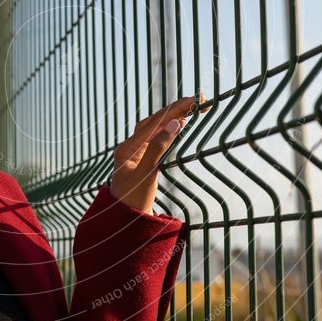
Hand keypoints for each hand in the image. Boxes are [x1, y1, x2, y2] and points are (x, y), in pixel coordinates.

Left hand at [109, 94, 209, 214]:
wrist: (122, 221)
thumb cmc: (132, 200)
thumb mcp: (145, 175)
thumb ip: (157, 149)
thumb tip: (174, 123)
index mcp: (128, 147)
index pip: (155, 122)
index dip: (176, 110)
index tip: (196, 101)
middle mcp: (129, 146)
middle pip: (155, 120)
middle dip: (176, 108)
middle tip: (199, 99)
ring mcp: (134, 152)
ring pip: (155, 126)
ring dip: (173, 115)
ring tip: (192, 106)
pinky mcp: (140, 159)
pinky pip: (155, 137)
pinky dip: (168, 128)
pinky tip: (179, 124)